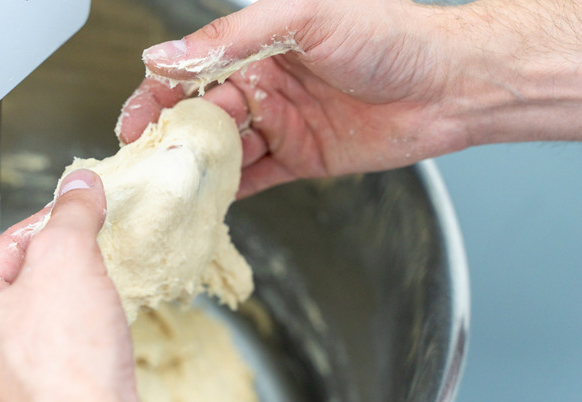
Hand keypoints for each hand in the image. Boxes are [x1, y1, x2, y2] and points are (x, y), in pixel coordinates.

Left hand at [0, 170, 163, 401]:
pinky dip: (87, 344)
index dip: (51, 221)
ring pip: (46, 326)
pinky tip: (105, 343)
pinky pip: (64, 361)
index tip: (83, 208)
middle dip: (67, 267)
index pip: (5, 248)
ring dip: (79, 307)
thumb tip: (79, 187)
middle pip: (26, 287)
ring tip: (105, 298)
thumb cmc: (66, 369)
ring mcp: (8, 390)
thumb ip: (70, 217)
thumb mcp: (67, 263)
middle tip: (99, 252)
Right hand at [118, 0, 581, 196]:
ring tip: (173, 191)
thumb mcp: (304, 16)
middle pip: (202, 115)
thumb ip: (232, 38)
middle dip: (174, 140)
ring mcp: (282, 123)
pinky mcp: (302, 157)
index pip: (191, 72)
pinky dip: (232, 191)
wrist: (450, 85)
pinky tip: (210, 203)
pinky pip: (257, 176)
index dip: (157, 97)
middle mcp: (265, 84)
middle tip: (148, 167)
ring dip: (199, 169)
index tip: (132, 124)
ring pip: (225, 150)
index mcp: (259, 45)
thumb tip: (165, 56)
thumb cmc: (388, 35)